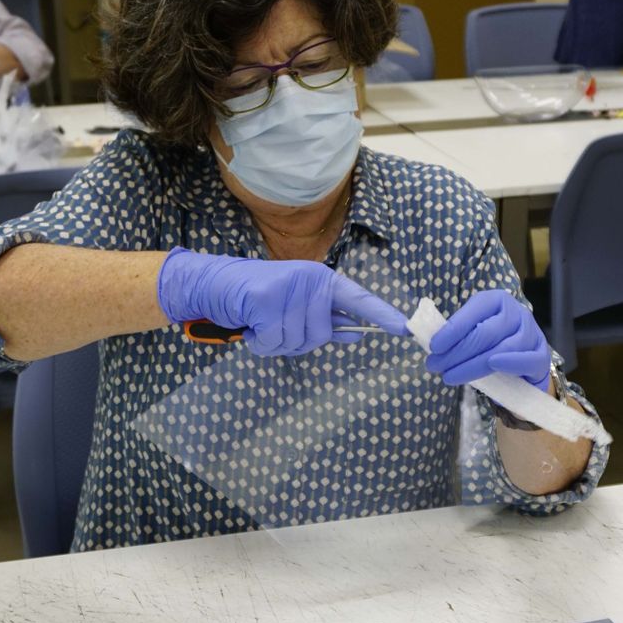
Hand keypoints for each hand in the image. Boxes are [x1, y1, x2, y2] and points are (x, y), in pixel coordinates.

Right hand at [157, 248, 408, 356]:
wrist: (217, 284)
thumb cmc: (259, 297)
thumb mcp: (297, 305)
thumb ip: (326, 320)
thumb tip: (357, 334)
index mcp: (322, 280)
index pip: (359, 299)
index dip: (382, 315)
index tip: (405, 328)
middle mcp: (310, 280)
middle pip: (321, 336)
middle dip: (297, 341)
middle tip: (276, 326)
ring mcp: (289, 288)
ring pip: (296, 342)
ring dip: (275, 342)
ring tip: (262, 323)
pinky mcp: (266, 299)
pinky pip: (272, 341)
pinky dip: (259, 342)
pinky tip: (251, 326)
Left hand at [425, 290, 550, 391]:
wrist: (522, 366)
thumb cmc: (491, 346)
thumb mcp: (473, 333)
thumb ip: (454, 333)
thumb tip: (419, 334)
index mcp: (495, 300)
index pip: (473, 311)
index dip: (452, 329)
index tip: (433, 347)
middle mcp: (516, 312)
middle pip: (485, 332)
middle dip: (456, 351)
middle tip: (435, 366)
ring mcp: (531, 333)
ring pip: (501, 348)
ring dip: (472, 364)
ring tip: (450, 376)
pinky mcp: (541, 355)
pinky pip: (525, 359)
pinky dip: (508, 362)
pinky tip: (491, 365)